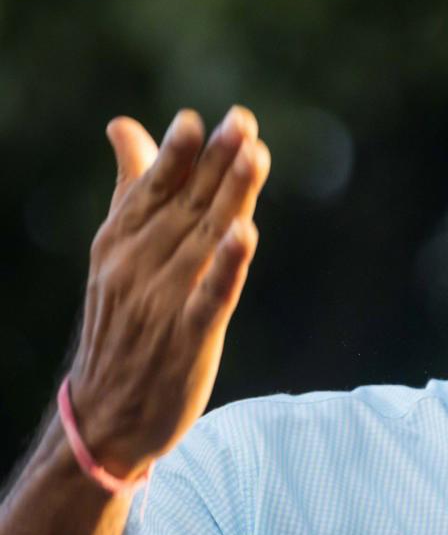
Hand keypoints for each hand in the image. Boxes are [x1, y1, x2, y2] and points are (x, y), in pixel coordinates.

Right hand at [64, 106, 269, 478]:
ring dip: (231, 198)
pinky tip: (245, 234)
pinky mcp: (189, 337)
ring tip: (254, 158)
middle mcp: (138, 266)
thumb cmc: (121, 325)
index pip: (153, 187)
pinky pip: (212, 295)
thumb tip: (125, 126)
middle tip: (243, 121)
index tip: (199, 119)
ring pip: (204, 240)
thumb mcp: (117, 253)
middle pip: (186, 205)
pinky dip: (229, 264)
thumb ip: (131, 188)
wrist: (104, 415)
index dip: (178, 153)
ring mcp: (163, 301)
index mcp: (120, 242)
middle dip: (215, 162)